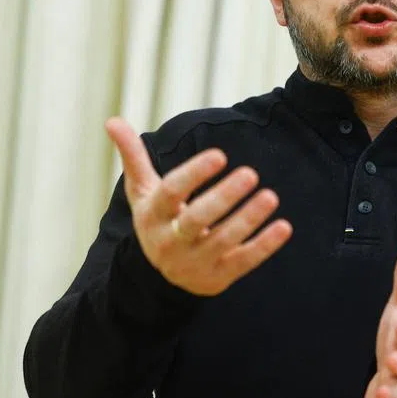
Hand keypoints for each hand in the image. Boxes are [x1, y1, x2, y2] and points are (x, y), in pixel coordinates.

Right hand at [104, 117, 292, 295]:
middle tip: (251, 173)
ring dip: (248, 219)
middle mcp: (171, 242)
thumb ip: (133, 157)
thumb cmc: (160, 220)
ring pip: (223, 241)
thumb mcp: (143, 192)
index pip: (171, 193)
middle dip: (223, 197)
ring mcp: (195, 262)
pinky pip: (244, 262)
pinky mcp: (218, 277)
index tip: (219, 155)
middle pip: (196, 220)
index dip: (194, 174)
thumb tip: (112, 120)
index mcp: (153, 216)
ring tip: (271, 196)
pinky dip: (265, 246)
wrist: (163, 277)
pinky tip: (284, 226)